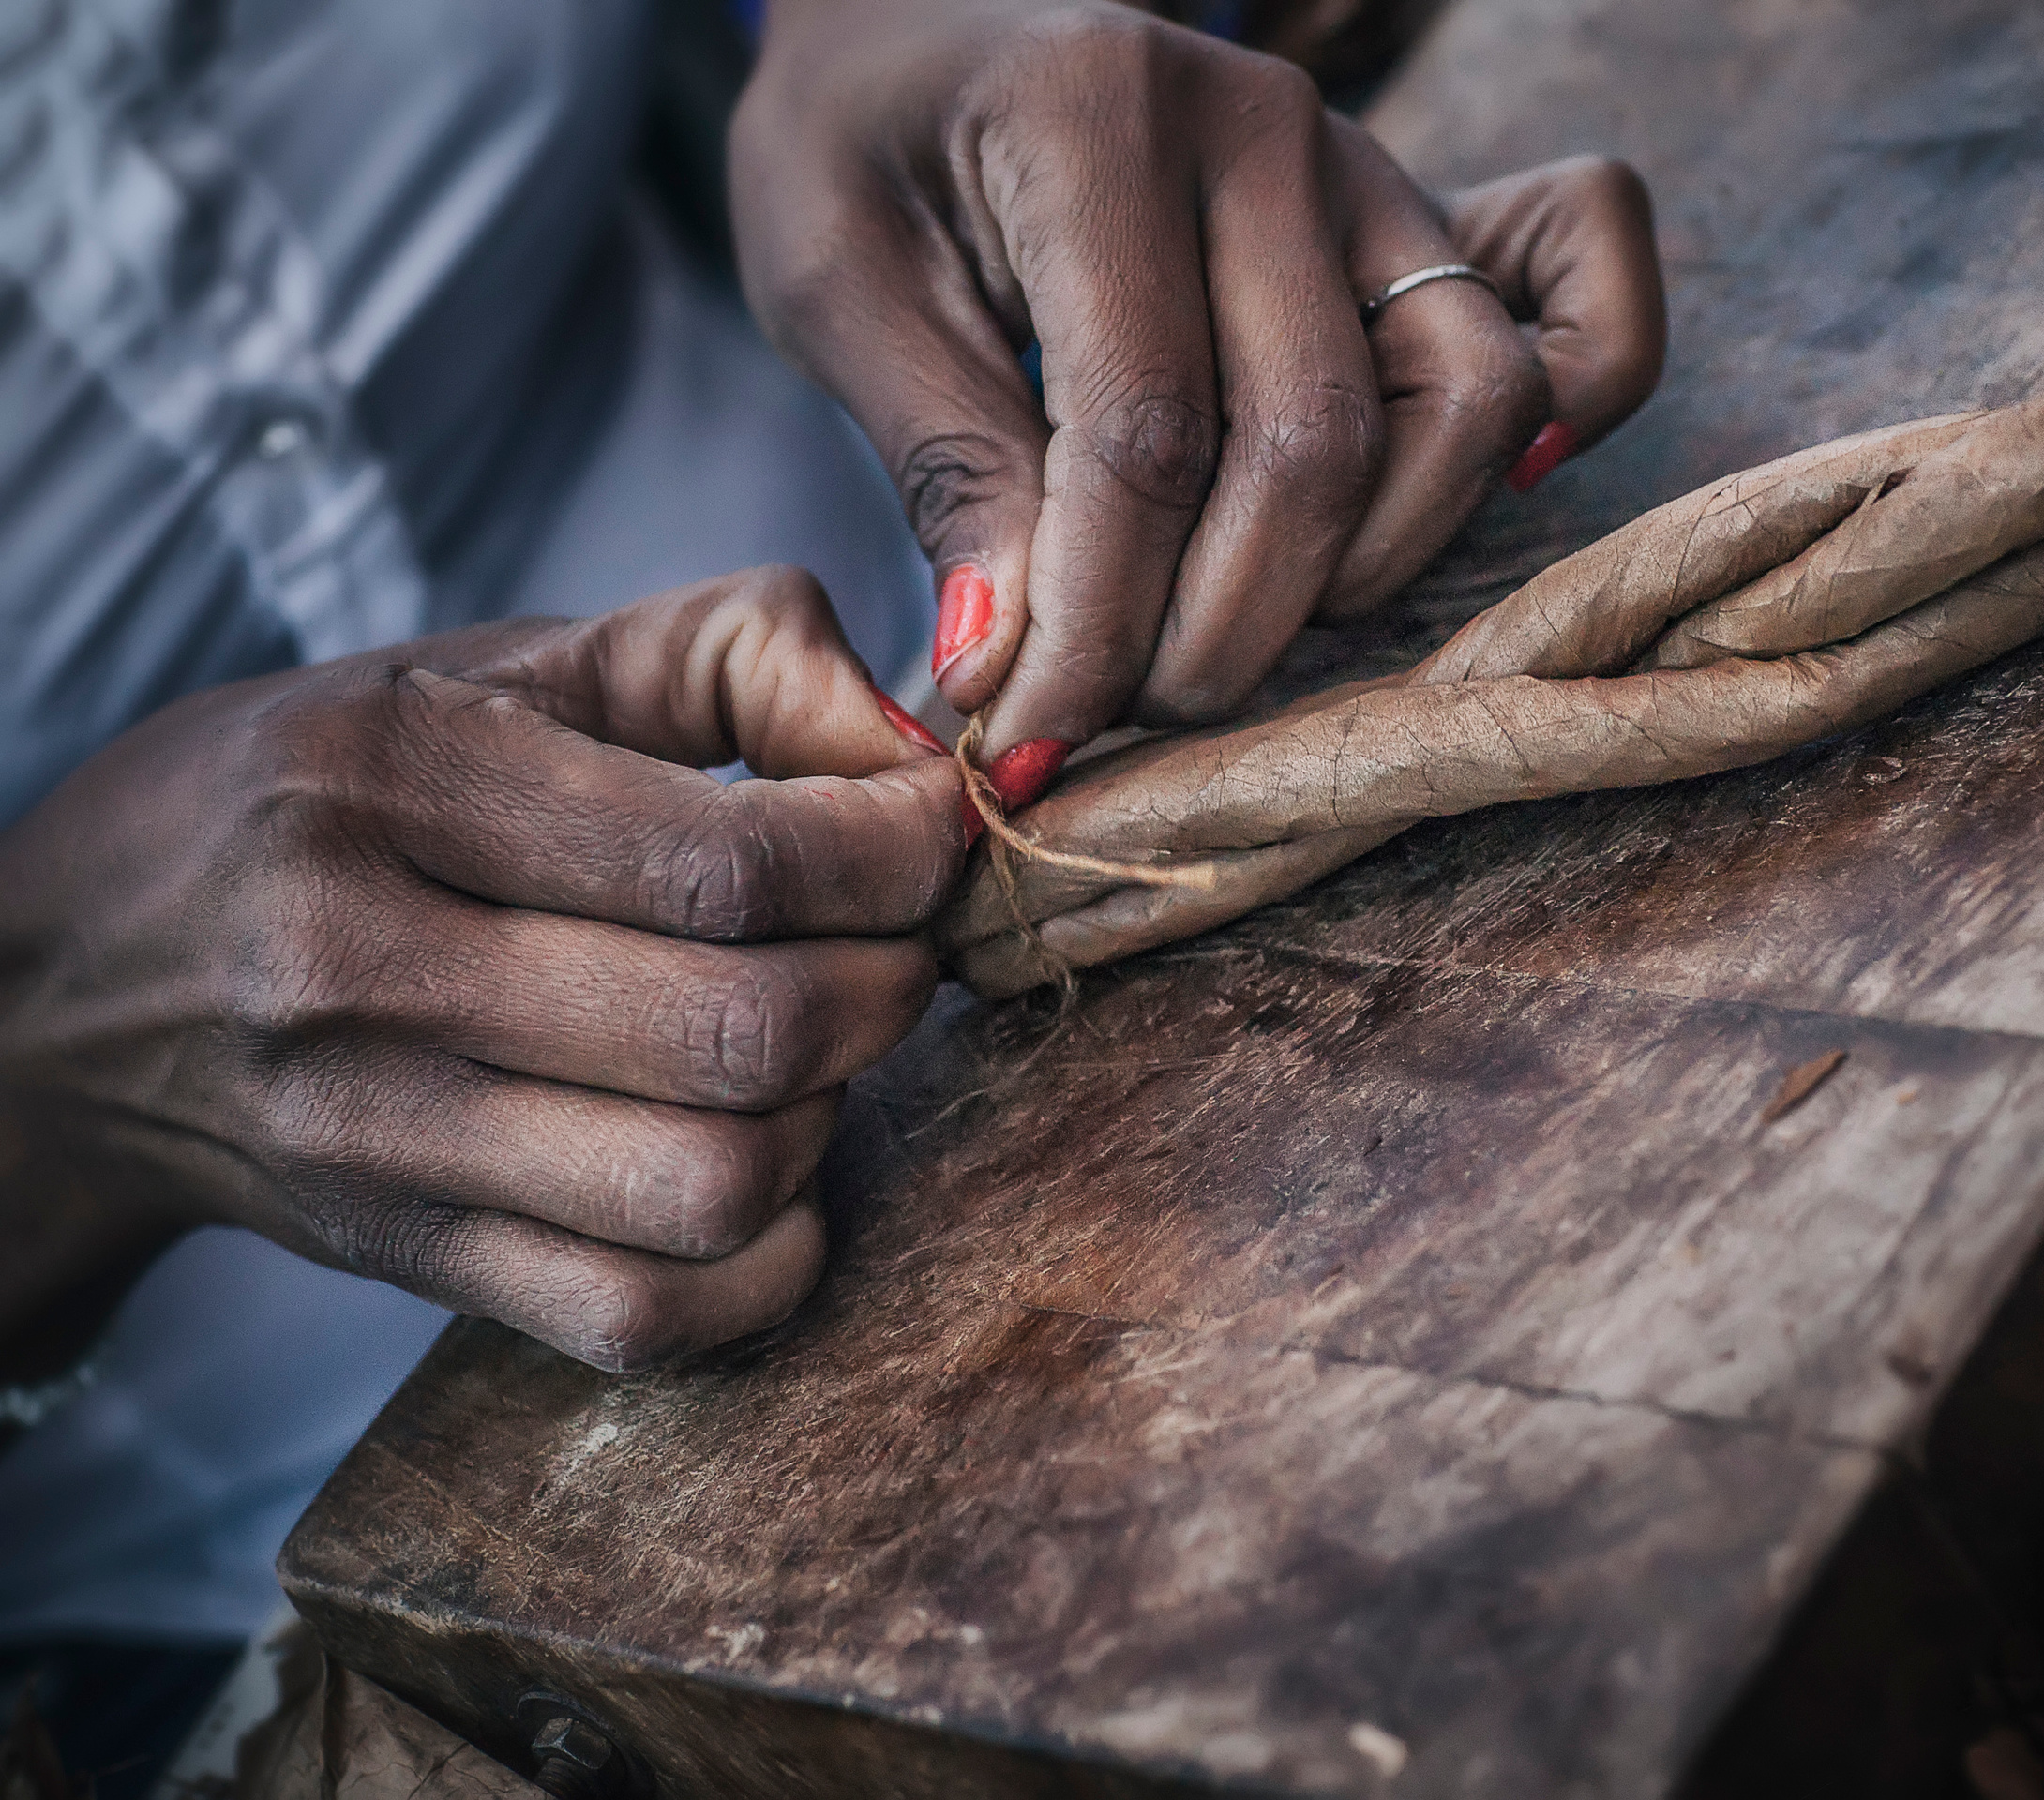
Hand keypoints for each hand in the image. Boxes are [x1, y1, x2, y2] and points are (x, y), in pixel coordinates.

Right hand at [0, 570, 963, 1376]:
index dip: (893, 850)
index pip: (722, 858)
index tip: (936, 826)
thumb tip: (911, 743)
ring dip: (834, 1117)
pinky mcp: (403, 1263)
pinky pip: (648, 1319)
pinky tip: (769, 1165)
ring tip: (820, 1042)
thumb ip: (719, 660)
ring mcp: (375, 1143)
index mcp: (386, 783)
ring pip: (714, 1186)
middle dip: (890, 979)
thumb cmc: (313, 794)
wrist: (66, 990)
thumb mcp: (485, 670)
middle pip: (741, 1031)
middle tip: (902, 934)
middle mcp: (361, 971)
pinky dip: (767, 1257)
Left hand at [730, 0, 1664, 786]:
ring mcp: (1368, 171)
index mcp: (1100, 115)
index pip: (1143, 431)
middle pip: (1313, 444)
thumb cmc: (869, 142)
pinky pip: (1552, 347)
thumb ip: (944, 466)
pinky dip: (1491, 467)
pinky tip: (1375, 537)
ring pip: (1463, 412)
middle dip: (1218, 632)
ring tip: (1215, 629)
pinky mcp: (1415, 225)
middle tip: (1116, 708)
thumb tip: (1015, 670)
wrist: (935, 13)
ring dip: (1358, 574)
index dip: (1096, 622)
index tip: (1031, 734)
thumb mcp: (836, 284)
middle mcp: (1270, 131)